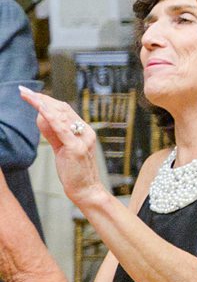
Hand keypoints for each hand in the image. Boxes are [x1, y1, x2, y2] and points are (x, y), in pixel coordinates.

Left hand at [22, 89, 106, 208]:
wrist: (86, 190)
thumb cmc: (74, 172)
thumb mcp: (62, 149)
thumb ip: (53, 134)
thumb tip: (42, 117)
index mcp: (84, 131)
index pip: (65, 110)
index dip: (47, 101)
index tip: (32, 94)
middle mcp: (85, 132)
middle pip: (62, 108)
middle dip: (42, 98)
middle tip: (25, 91)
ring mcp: (82, 139)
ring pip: (61, 115)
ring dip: (42, 103)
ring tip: (27, 96)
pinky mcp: (76, 147)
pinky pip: (61, 127)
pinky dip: (49, 116)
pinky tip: (39, 108)